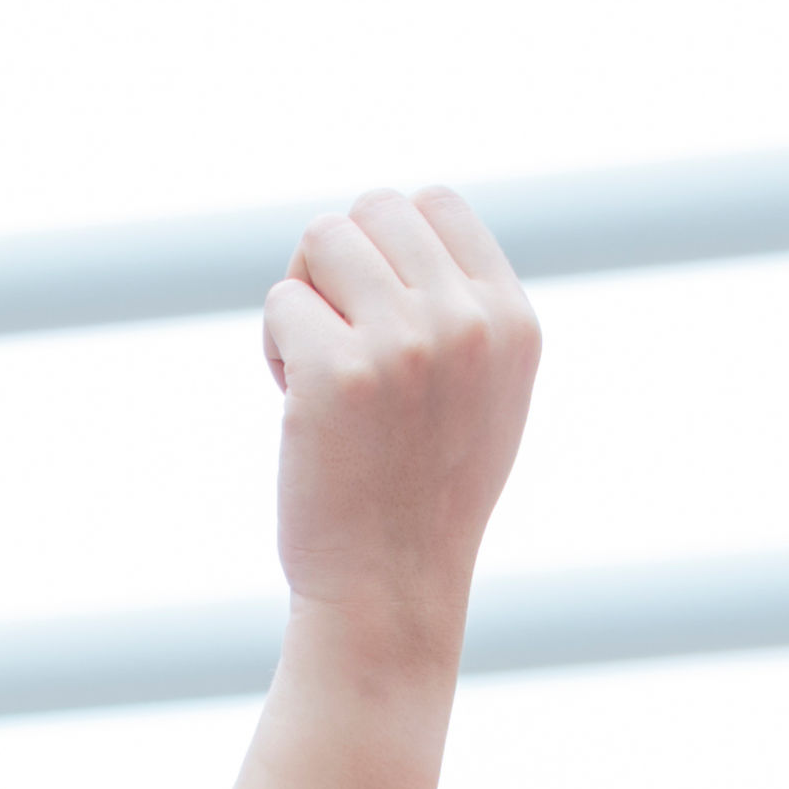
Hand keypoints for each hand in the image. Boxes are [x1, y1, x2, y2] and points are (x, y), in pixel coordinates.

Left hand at [262, 189, 539, 646]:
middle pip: (372, 208)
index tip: (380, 313)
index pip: (436, 202)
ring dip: (304, 298)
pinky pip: (281, 302)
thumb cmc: (426, 488)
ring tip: (320, 370)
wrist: (391, 586)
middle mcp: (467, 322)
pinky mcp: (338, 372)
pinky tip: (298, 407)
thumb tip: (406, 209)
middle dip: (339, 265)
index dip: (387, 245)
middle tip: (340, 342)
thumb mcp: (485, 388)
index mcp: (512, 319)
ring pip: (320, 239)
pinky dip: (275, 348)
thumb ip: (464, 305)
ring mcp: (404, 343)